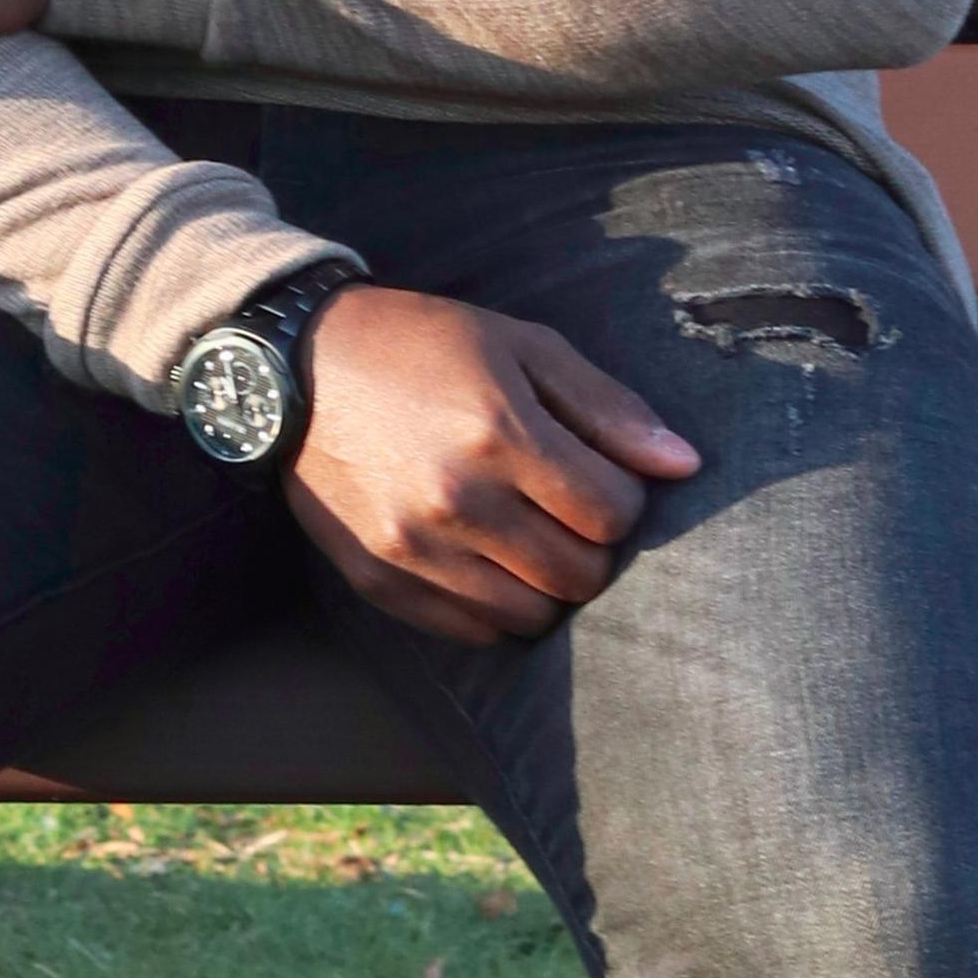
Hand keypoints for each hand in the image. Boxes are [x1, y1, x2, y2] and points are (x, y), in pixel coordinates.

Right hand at [283, 288, 700, 644]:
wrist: (292, 369)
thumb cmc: (419, 345)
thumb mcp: (520, 346)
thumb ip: (607, 407)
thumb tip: (685, 466)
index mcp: (500, 433)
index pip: (614, 513)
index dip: (621, 495)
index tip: (594, 473)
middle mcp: (458, 500)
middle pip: (581, 574)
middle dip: (589, 545)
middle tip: (562, 509)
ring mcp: (415, 549)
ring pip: (532, 616)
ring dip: (544, 584)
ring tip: (523, 537)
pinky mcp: (379, 581)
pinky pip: (471, 632)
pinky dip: (492, 607)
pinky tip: (481, 560)